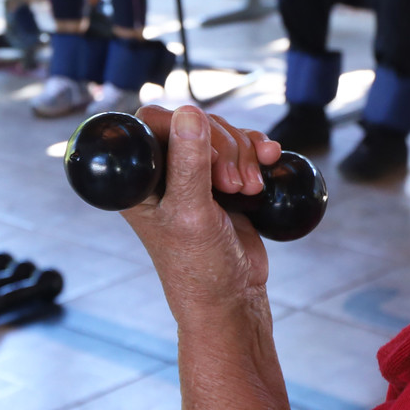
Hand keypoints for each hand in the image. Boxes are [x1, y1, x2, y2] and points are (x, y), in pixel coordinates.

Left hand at [119, 104, 282, 319]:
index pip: (154, 122)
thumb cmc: (199, 267)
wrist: (233, 297)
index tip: (212, 162)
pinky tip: (271, 159)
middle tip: (233, 185)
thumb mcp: (191, 214)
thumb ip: (189, 164)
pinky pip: (241, 147)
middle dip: (225, 147)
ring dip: (244, 153)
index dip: (187, 130)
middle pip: (193, 123)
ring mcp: (194, 175)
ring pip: (221, 133)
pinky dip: (258, 151)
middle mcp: (162, 172)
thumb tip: (188, 112)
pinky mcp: (222, 181)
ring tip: (249, 189)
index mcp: (139, 178)